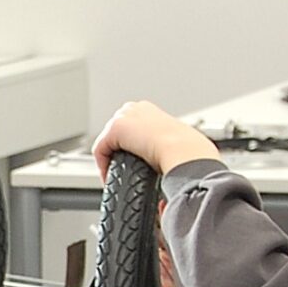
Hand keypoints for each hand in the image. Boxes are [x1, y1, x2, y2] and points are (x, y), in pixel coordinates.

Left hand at [91, 100, 220, 177]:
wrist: (183, 149)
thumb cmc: (186, 149)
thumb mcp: (172, 143)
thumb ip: (164, 147)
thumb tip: (166, 163)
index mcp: (148, 110)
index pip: (129, 127)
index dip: (128, 147)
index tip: (133, 162)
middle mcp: (134, 109)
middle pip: (114, 134)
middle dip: (116, 153)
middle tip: (122, 171)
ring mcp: (124, 117)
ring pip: (107, 142)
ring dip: (109, 160)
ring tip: (115, 176)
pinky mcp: (115, 129)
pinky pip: (100, 150)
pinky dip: (103, 166)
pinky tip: (109, 178)